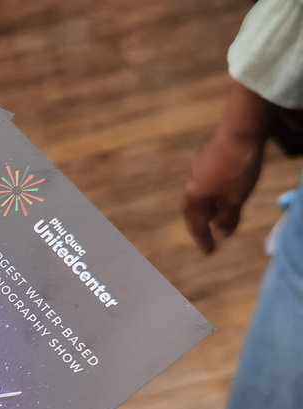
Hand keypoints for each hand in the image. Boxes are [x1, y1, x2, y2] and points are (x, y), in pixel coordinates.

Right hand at [183, 81, 271, 253]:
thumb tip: (223, 233)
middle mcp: (193, 185)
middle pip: (195, 211)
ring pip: (202, 197)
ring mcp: (199, 171)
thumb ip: (228, 217)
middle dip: (201, 225)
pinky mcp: (209, 160)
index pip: (197, 225)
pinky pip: (208, 185)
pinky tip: (224, 194)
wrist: (240, 130)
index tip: (209, 252)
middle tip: (208, 236)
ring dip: (209, 210)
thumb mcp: (236, 198)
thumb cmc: (238, 168)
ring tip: (219, 217)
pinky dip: (214, 196)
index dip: (204, 240)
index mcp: (195, 197)